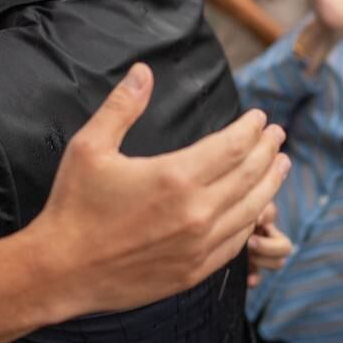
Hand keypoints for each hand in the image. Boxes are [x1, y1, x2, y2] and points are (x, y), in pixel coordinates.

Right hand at [25, 63, 289, 315]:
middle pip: (250, 176)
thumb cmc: (73, 205)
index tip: (260, 117)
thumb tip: (143, 72)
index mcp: (175, 177)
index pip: (232, 146)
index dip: (251, 129)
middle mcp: (196, 212)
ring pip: (251, 210)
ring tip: (280, 166)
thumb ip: (122, 107)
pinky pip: (236, 243)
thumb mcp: (90, 146)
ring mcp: (198, 246)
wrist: (61, 270)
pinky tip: (254, 210)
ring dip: (270, 185)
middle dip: (268, 151)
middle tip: (277, 136)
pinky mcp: (193, 271)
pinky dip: (251, 221)